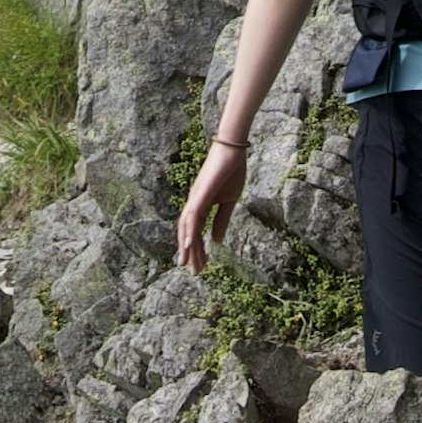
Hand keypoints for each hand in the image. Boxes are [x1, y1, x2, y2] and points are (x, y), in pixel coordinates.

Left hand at [174, 133, 246, 274]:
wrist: (233, 150)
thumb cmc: (231, 172)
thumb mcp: (229, 201)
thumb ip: (221, 220)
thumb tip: (215, 241)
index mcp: (200, 204)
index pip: (195, 231)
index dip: (197, 249)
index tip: (200, 266)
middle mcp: (194, 202)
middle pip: (187, 232)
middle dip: (190, 253)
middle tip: (194, 272)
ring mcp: (195, 198)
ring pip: (187, 228)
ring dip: (188, 247)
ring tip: (190, 265)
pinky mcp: (200, 194)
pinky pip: (192, 216)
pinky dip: (189, 232)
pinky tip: (189, 245)